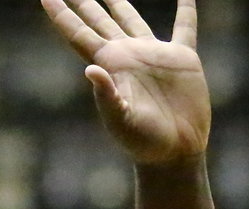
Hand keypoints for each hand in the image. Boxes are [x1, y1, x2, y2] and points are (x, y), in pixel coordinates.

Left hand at [41, 0, 210, 164]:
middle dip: (84, 2)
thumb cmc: (143, 143)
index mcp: (109, 66)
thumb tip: (91, 69)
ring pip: (132, 19)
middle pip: (99, 21)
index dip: (62, 15)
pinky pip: (184, 27)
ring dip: (120, 2)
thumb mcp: (120, 121)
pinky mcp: (182, 59)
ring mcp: (153, 55)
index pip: (79, 35)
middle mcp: (127, 56)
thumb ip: (106, 97)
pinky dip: (186, 9)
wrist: (174, 153)